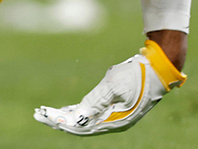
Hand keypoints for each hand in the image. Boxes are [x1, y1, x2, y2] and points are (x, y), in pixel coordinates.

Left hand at [33, 40, 185, 135]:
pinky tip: (66, 110)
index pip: (82, 127)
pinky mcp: (114, 109)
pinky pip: (92, 114)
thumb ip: (96, 100)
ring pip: (85, 120)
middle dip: (59, 120)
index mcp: (114, 122)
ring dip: (66, 116)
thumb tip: (79, 113)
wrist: (159, 69)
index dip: (62, 123)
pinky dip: (78, 112)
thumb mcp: (114, 85)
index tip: (46, 117)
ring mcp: (114, 117)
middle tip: (39, 114)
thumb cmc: (137, 75)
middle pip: (81, 126)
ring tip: (47, 113)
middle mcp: (113, 123)